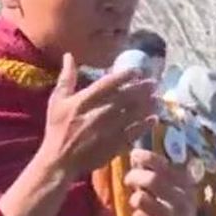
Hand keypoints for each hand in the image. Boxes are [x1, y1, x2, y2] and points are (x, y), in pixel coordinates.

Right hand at [39, 55, 156, 177]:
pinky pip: (134, 132)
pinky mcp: (114, 144)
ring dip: (147, 105)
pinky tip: (153, 119)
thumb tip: (69, 56)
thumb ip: (66, 78)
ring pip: (133, 113)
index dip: (125, 75)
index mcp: (85, 100)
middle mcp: (99, 112)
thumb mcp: (57, 101)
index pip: (109, 83)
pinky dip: (145, 125)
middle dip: (142, 89)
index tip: (138, 71)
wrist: (59, 160)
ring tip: (158, 99)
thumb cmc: (57, 129)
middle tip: (154, 83)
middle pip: (126, 97)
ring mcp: (108, 129)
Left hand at [124, 149, 200, 215]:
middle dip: (135, 177)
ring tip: (137, 201)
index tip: (134, 154)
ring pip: (142, 198)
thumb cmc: (173, 208)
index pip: (165, 165)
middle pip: (152, 180)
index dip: (148, 157)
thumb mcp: (173, 189)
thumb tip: (135, 155)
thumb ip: (157, 173)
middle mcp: (183, 198)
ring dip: (135, 198)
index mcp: (186, 183)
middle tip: (128, 180)